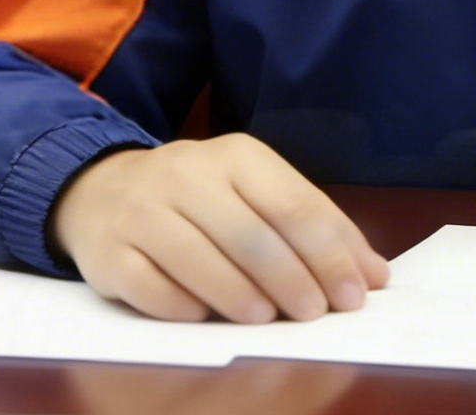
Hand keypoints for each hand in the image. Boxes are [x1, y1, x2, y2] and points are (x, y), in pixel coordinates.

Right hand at [51, 133, 390, 322]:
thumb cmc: (198, 199)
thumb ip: (313, 228)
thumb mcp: (256, 193)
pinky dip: (181, 306)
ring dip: (239, 296)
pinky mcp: (109, 251)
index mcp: (235, 156)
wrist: (102, 190)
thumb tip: (372, 275)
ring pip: (199, 259)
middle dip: (291, 279)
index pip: (293, 204)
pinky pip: (149, 286)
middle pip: (250, 234)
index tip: (354, 294)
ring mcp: (142, 211)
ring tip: (267, 319)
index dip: (329, 253)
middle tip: (315, 313)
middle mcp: (186, 174)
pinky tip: (203, 317)